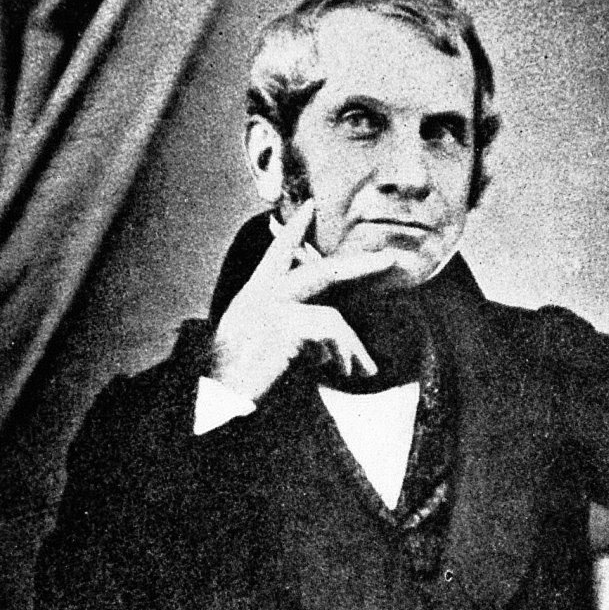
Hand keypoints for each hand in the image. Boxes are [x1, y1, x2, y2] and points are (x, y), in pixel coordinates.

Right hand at [212, 201, 397, 401]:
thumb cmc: (235, 382)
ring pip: (332, 316)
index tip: (308, 207)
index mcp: (252, 297)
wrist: (218, 402)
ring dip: (352, 346)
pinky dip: (343, 354)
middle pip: (320, 272)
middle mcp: (259, 295)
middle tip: (390, 259)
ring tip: (364, 370)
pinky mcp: (283, 326)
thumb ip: (285, 328)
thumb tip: (323, 329)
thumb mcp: (257, 346)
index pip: (277, 254)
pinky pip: (329, 335)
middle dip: (359, 266)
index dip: (293, 230)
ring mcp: (271, 308)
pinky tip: (344, 373)